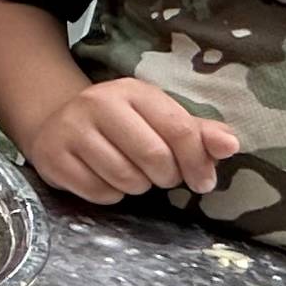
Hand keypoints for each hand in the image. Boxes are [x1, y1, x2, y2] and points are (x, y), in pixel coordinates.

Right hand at [26, 77, 240, 200]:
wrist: (57, 122)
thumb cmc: (122, 124)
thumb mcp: (158, 119)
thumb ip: (198, 133)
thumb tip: (232, 145)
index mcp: (133, 91)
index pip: (179, 129)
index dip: (198, 162)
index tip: (203, 182)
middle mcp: (99, 103)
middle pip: (154, 157)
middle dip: (166, 176)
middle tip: (160, 175)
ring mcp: (72, 130)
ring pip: (126, 178)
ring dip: (137, 186)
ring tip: (132, 174)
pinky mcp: (53, 157)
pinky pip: (99, 192)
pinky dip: (111, 194)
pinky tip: (106, 179)